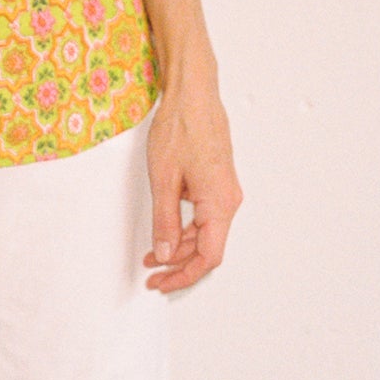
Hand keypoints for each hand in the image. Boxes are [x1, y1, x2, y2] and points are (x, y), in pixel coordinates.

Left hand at [143, 68, 241, 292]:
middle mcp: (228, 200)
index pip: (208, 256)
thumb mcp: (163, 180)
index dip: (184, 276)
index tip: (161, 283)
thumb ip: (164, 221)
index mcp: (219, 203)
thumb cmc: (180, 129)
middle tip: (151, 275)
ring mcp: (225, 192)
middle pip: (207, 249)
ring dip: (179, 248)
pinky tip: (165, 232)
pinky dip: (184, 229)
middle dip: (178, 265)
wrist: (194, 95)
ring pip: (205, 234)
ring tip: (151, 254)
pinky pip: (204, 217)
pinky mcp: (218, 183)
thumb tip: (164, 253)